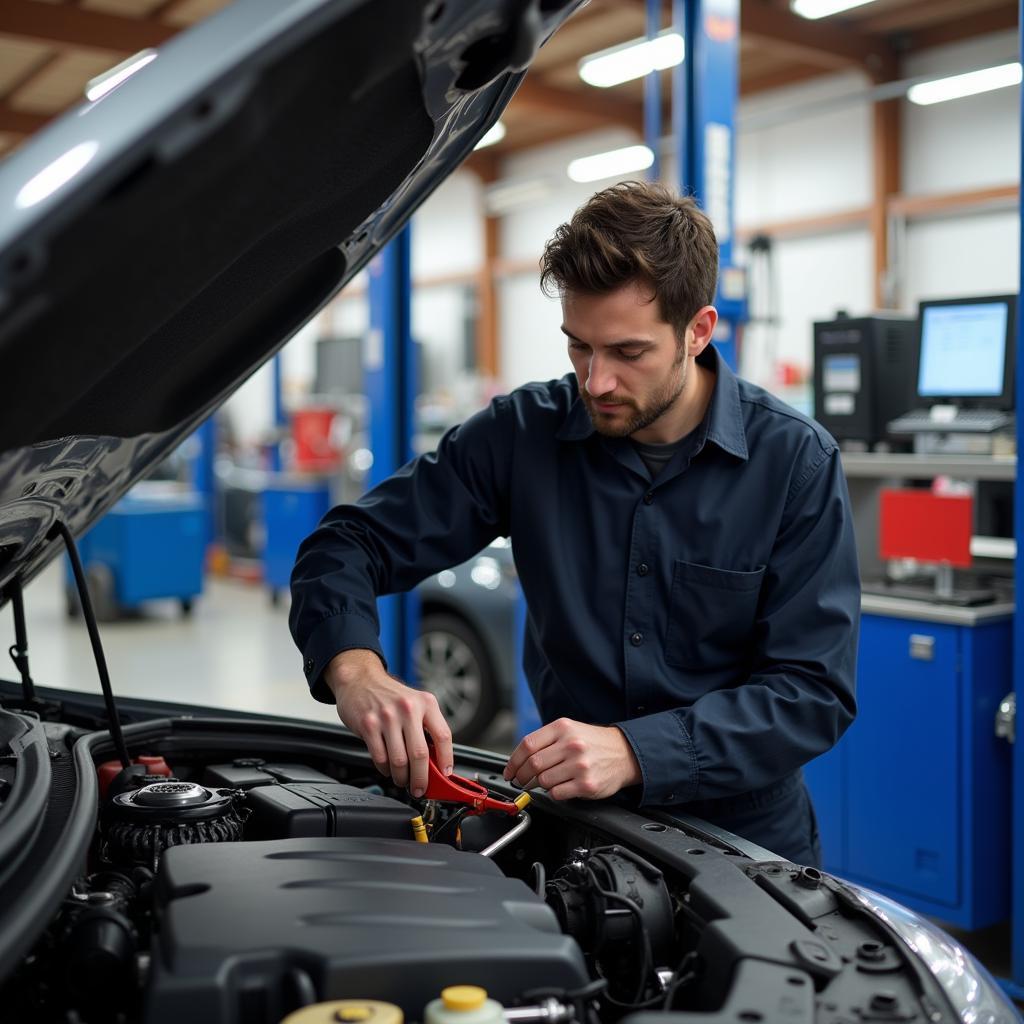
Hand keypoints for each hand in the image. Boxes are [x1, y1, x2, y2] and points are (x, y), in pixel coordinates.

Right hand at [324, 649, 452, 796]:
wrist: (360, 679)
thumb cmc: (390, 695)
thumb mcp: (415, 704)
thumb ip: (426, 728)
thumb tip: (436, 762)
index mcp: (426, 702)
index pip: (443, 736)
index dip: (446, 759)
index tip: (445, 774)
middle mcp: (408, 708)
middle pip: (420, 754)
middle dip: (421, 778)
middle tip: (420, 788)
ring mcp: (387, 716)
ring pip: (399, 760)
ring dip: (402, 777)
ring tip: (402, 780)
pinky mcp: (369, 724)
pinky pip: (380, 757)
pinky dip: (385, 769)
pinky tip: (387, 768)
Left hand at [502, 718, 640, 800]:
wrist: (625, 753)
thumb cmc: (593, 743)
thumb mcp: (570, 730)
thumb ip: (546, 741)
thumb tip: (519, 760)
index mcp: (563, 728)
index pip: (527, 744)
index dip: (513, 761)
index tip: (510, 771)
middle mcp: (572, 744)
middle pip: (533, 764)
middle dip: (522, 776)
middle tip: (521, 781)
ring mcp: (580, 765)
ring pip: (543, 781)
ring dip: (539, 785)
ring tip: (545, 782)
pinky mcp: (587, 785)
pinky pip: (557, 794)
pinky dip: (554, 793)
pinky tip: (561, 787)